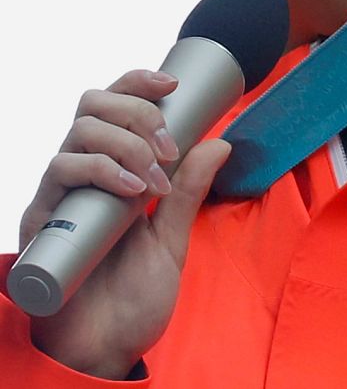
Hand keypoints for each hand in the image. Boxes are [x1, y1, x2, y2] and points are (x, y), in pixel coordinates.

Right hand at [18, 69, 229, 378]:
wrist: (105, 347)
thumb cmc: (132, 297)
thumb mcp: (172, 238)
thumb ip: (190, 192)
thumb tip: (221, 140)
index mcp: (115, 172)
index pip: (115, 106)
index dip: (137, 82)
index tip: (172, 83)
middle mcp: (84, 176)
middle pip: (93, 106)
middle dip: (138, 111)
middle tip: (169, 148)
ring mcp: (62, 196)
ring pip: (79, 132)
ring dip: (127, 143)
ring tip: (154, 180)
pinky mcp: (43, 220)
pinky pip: (60, 172)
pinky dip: (99, 169)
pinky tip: (130, 190)